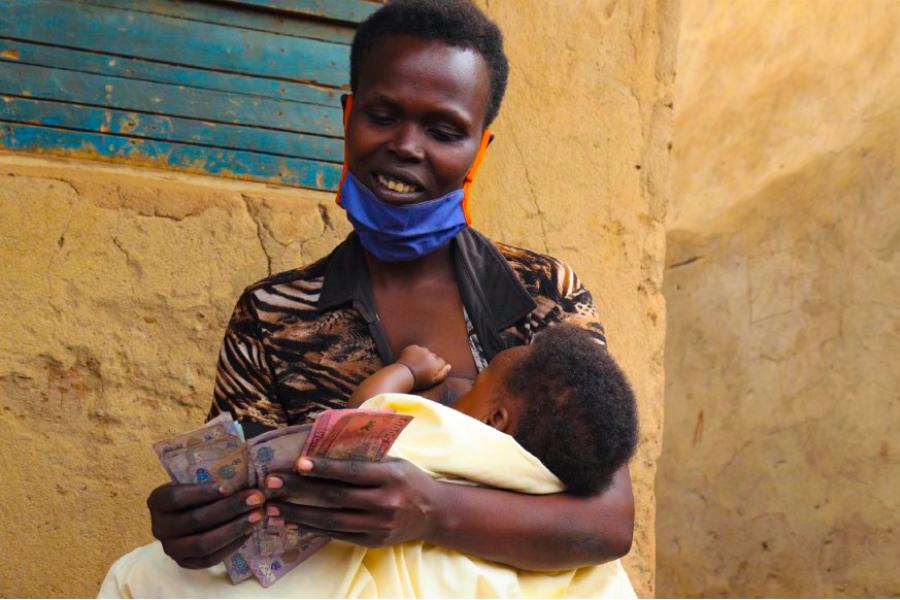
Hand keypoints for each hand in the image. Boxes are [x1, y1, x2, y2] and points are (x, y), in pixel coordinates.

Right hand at [146, 481, 265, 568]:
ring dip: (234, 529)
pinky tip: (249, 531)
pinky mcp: (185, 563)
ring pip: (203, 543)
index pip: (176, 498)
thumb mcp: (193, 480)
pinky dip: (232, 545)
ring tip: (258, 515)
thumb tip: (241, 475)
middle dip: (229, 508)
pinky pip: (210, 559)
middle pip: (195, 520)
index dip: (202, 493)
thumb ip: (209, 477)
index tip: (229, 487)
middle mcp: (159, 527)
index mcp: (157, 501)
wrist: (185, 514)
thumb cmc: (195, 491)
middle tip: (256, 498)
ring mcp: (171, 548)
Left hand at [262, 457, 442, 546]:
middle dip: (299, 490)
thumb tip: (326, 444)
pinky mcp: (371, 541)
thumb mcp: (395, 461)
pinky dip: (312, 528)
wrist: (434, 513)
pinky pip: (336, 535)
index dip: (324, 468)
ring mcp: (377, 525)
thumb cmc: (409, 480)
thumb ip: (366, 456)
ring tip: (273, 508)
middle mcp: (384, 503)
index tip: (298, 463)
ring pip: (331, 521)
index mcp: (391, 477)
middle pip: (335, 497)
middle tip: (271, 484)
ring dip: (298, 514)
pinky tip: (293, 522)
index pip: (352, 472)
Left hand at [396, 345, 450, 390]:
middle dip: (430, 361)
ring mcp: (420, 350)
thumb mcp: (433, 382)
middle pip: (434, 356)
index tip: (430, 372)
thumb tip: (449, 366)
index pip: (442, 362)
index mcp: (436, 363)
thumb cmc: (418, 381)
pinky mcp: (412, 347)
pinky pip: (416, 349)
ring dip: (423, 356)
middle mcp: (430, 354)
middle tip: (422, 369)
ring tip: (416, 365)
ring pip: (425, 352)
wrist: (402, 376)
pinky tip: (411, 361)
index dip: (436, 368)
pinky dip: (415, 353)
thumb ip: (443, 374)